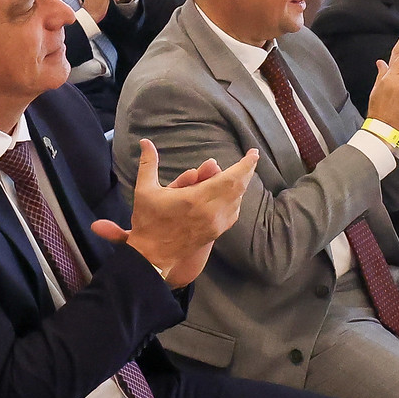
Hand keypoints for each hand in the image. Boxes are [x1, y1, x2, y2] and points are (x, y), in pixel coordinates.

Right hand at [91, 139, 259, 287]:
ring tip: (237, 173)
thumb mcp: (145, 190)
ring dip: (239, 185)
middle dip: (246, 171)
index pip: (231, 179)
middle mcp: (211, 212)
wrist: (152, 256)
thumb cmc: (148, 222)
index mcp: (196, 199)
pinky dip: (235, 200)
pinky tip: (231, 194)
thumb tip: (145, 141)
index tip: (253, 153)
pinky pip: (233, 213)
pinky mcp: (215, 233)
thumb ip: (148, 163)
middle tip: (250, 159)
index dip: (246, 165)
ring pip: (237, 200)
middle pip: (239, 188)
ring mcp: (215, 224)